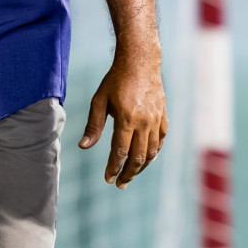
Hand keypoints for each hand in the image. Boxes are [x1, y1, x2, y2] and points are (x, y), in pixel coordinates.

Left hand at [79, 48, 167, 188]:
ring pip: (151, 152)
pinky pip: (160, 141)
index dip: (113, 168)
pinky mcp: (163, 117)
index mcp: (127, 118)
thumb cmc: (115, 80)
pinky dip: (153, 153)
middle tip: (120, 185)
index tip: (108, 179)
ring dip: (141, 167)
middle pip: (138, 157)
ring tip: (130, 175)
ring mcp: (156, 120)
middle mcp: (144, 122)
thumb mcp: (99, 100)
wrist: (140, 62)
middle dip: (128, 174)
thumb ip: (93, 125)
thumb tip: (83, 146)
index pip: (120, 152)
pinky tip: (146, 159)